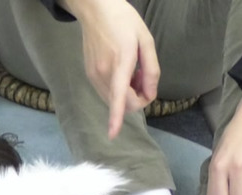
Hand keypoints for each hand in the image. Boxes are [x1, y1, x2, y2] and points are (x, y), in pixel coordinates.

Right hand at [61, 0, 159, 138]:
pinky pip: (107, 93)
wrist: (95, 11)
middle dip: (138, 99)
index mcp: (121, 63)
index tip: (112, 135)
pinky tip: (122, 72)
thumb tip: (150, 94)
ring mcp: (94, 75)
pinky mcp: (89, 75)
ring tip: (133, 72)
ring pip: (114, 100)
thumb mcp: (146, 41)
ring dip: (128, 94)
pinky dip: (118, 90)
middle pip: (122, 103)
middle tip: (144, 78)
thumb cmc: (124, 22)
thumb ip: (151, 70)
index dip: (116, 118)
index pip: (119, 97)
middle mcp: (103, 74)